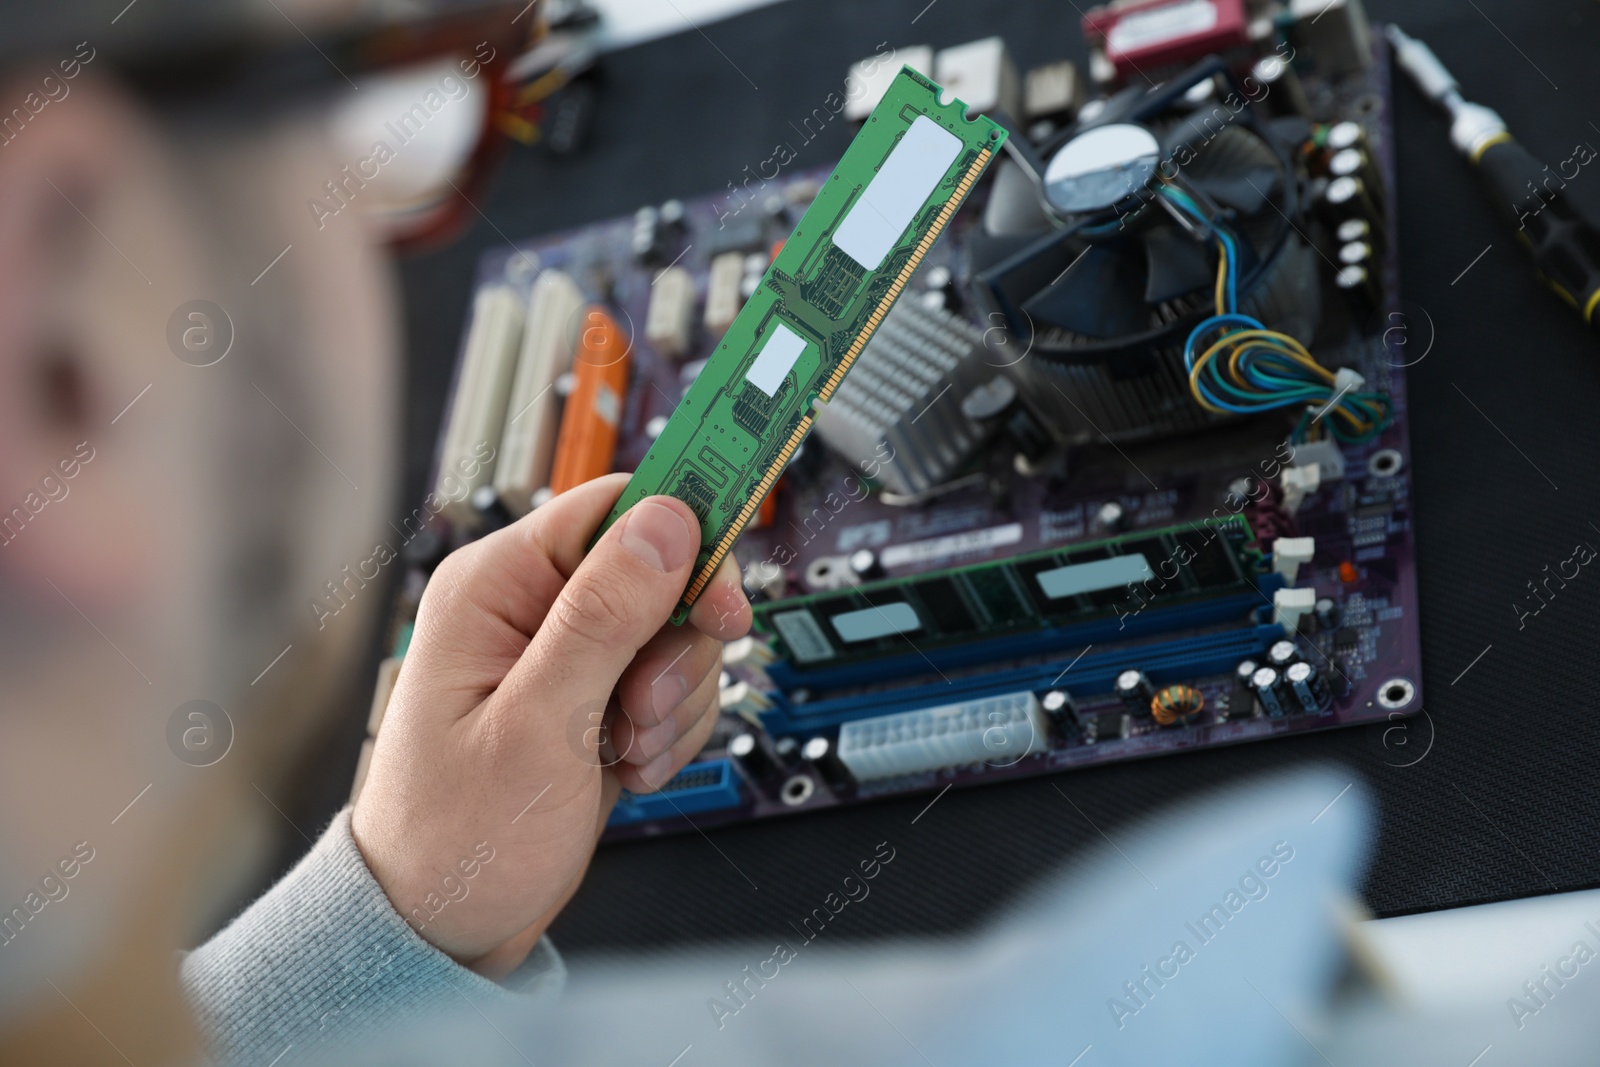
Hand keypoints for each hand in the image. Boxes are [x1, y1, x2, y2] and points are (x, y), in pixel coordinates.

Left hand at [351, 474, 749, 976]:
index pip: (615, 509)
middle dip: (678, 648)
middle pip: (664, 574)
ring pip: (679, 635)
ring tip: (624, 751)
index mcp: (498, 586)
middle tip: (645, 705)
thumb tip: (666, 522)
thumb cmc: (454, 836)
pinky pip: (673, 686)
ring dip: (674, 701)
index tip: (726, 584)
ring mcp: (570, 657)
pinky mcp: (597, 700)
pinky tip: (628, 768)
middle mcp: (533, 609)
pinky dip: (670, 732)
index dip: (683, 536)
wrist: (445, 926)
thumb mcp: (537, 724)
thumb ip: (603, 616)